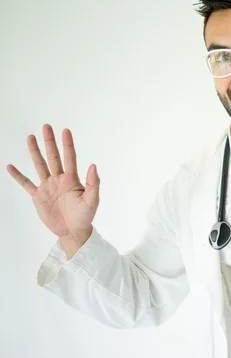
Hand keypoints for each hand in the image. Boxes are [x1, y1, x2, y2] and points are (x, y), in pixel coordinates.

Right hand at [6, 125, 99, 240]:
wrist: (72, 231)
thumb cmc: (85, 216)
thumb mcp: (92, 200)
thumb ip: (93, 183)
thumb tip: (94, 165)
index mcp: (72, 179)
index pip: (70, 157)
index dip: (68, 144)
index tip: (65, 130)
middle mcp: (59, 179)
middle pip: (53, 156)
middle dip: (50, 142)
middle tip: (46, 126)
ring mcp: (48, 186)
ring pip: (39, 165)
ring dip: (34, 152)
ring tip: (30, 137)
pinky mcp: (38, 196)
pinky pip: (26, 184)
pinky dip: (18, 176)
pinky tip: (10, 167)